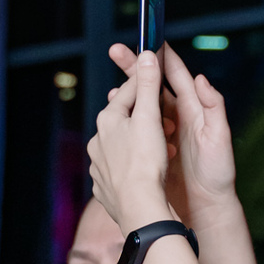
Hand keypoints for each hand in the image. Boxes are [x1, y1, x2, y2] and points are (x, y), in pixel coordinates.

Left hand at [87, 50, 173, 236]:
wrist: (140, 208)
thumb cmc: (146, 162)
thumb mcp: (150, 117)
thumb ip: (148, 85)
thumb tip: (146, 55)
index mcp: (107, 121)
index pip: (128, 93)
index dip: (147, 84)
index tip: (158, 77)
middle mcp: (97, 141)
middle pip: (124, 121)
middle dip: (145, 119)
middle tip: (167, 124)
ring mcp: (99, 167)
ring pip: (121, 147)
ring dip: (140, 145)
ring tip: (161, 151)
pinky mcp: (104, 189)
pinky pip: (120, 172)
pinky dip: (133, 168)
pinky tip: (147, 174)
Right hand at [108, 42, 236, 228]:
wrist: (207, 207)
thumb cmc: (218, 173)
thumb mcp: (219, 137)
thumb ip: (213, 107)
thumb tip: (201, 79)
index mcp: (194, 110)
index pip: (175, 75)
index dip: (161, 56)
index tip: (147, 38)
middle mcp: (178, 118)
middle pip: (153, 86)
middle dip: (135, 68)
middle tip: (115, 51)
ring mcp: (164, 134)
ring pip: (141, 108)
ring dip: (125, 97)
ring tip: (110, 91)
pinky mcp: (154, 151)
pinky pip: (135, 132)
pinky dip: (123, 124)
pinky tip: (112, 123)